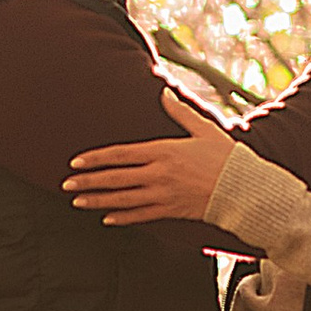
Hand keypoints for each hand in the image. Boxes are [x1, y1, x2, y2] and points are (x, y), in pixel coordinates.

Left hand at [64, 88, 232, 225]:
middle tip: (66, 184)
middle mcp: (159, 174)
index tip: (76, 162)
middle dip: (88, 181)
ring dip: (98, 201)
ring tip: (77, 202)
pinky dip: (122, 217)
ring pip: (123, 199)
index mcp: (163, 151)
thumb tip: (163, 91)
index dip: (96, 159)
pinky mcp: (171, 211)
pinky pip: (141, 216)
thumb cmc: (226, 156)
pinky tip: (106, 219)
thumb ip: (181, 112)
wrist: (244, 189)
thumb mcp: (204, 129)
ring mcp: (163, 195)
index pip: (121, 155)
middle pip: (116, 178)